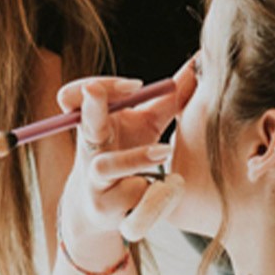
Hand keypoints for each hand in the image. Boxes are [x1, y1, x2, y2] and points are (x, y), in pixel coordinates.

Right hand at [56, 64, 195, 255]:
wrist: (101, 208)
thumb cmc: (125, 155)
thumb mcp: (146, 124)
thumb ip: (168, 99)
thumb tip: (196, 66)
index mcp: (94, 124)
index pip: (78, 96)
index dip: (102, 86)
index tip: (137, 85)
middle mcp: (89, 148)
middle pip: (84, 124)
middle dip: (94, 106)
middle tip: (120, 89)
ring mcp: (93, 179)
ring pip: (106, 167)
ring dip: (136, 157)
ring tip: (165, 151)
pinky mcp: (104, 207)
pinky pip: (128, 197)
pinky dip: (151, 193)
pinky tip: (167, 188)